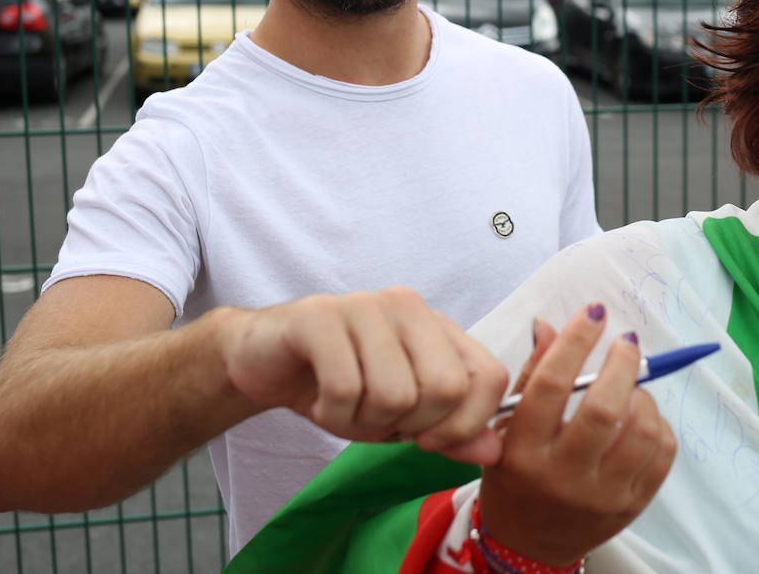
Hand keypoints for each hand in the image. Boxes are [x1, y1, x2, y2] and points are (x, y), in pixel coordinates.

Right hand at [219, 287, 507, 464]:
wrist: (264, 362)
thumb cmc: (339, 385)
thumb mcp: (401, 419)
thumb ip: (450, 433)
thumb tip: (494, 452)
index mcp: (438, 327)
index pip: (489, 377)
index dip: (465, 424)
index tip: (428, 438)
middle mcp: (409, 306)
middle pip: (445, 389)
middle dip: (410, 425)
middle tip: (378, 417)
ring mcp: (365, 305)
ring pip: (395, 393)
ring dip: (364, 421)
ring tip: (345, 404)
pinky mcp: (321, 316)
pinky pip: (346, 387)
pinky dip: (333, 413)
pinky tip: (321, 398)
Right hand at [478, 304, 676, 565]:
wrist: (528, 542)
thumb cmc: (514, 474)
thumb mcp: (505, 428)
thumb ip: (531, 375)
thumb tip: (550, 325)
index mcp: (523, 452)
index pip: (551, 387)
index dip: (575, 342)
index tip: (593, 313)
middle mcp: (562, 476)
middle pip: (603, 409)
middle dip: (621, 364)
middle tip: (625, 343)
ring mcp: (601, 496)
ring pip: (640, 432)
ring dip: (642, 395)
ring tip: (631, 387)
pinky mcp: (631, 507)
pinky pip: (661, 454)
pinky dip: (657, 424)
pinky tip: (641, 416)